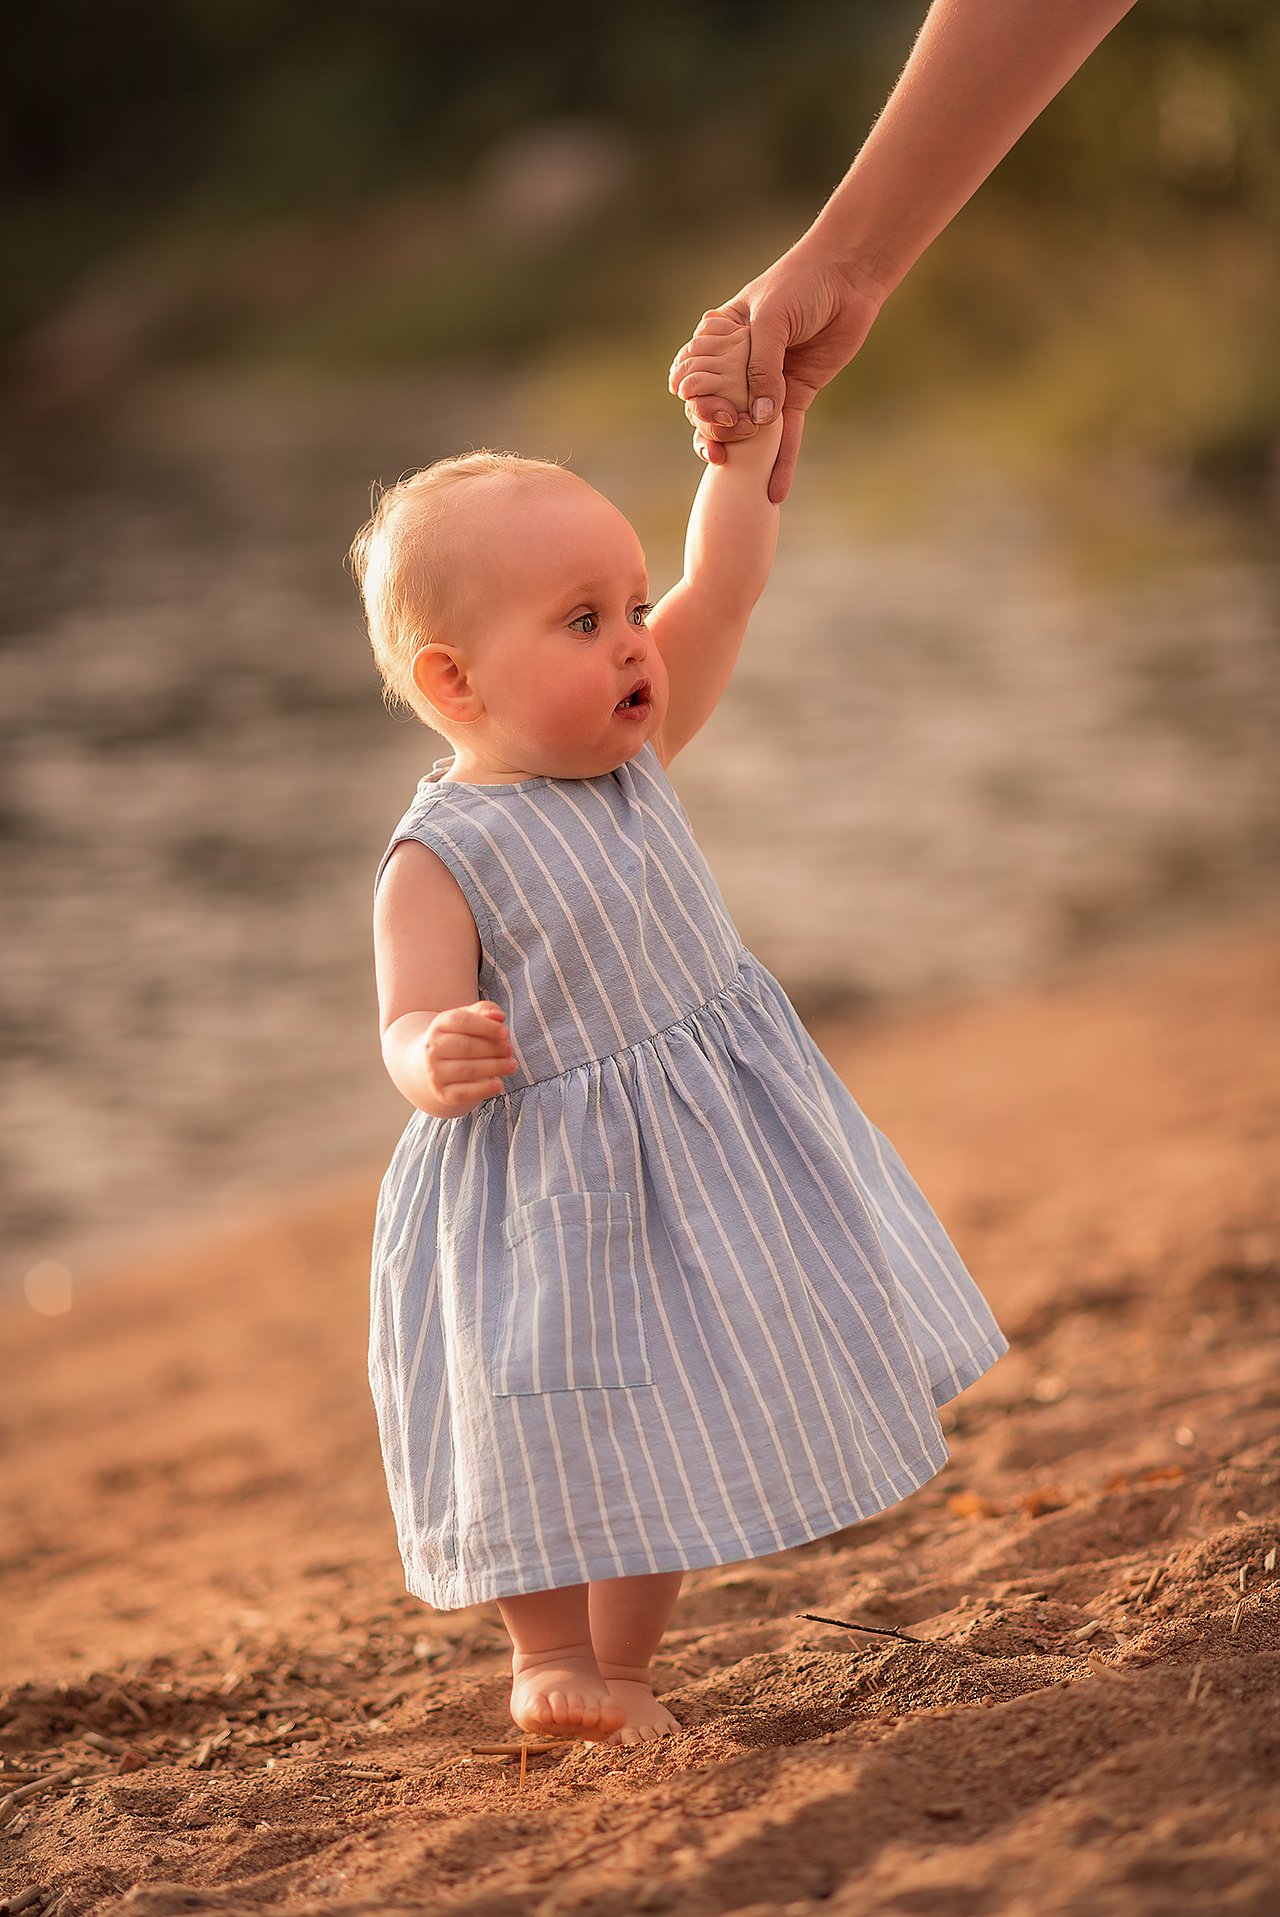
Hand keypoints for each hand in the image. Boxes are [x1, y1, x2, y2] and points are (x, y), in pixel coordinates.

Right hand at [422, 1001, 516, 1114]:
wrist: (440, 1064)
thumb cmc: (463, 1036)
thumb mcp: (472, 1018)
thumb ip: (486, 1011)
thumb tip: (498, 1017)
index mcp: (440, 1025)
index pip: (462, 1021)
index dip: (486, 1026)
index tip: (506, 1033)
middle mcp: (433, 1048)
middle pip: (466, 1046)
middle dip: (493, 1048)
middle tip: (510, 1050)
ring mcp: (435, 1072)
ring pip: (467, 1070)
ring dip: (494, 1068)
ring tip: (512, 1065)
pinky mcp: (443, 1092)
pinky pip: (464, 1093)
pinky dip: (484, 1090)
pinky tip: (499, 1084)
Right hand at [670, 248, 886, 503]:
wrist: (847, 276)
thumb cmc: (801, 283)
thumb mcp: (771, 319)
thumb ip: (762, 368)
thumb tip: (758, 420)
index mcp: (719, 341)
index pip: (693, 378)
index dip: (692, 398)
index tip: (698, 404)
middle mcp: (738, 368)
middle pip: (715, 410)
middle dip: (715, 430)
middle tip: (726, 437)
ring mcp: (766, 385)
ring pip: (746, 429)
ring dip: (741, 455)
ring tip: (741, 480)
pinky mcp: (796, 396)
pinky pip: (786, 436)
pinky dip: (782, 463)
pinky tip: (775, 492)